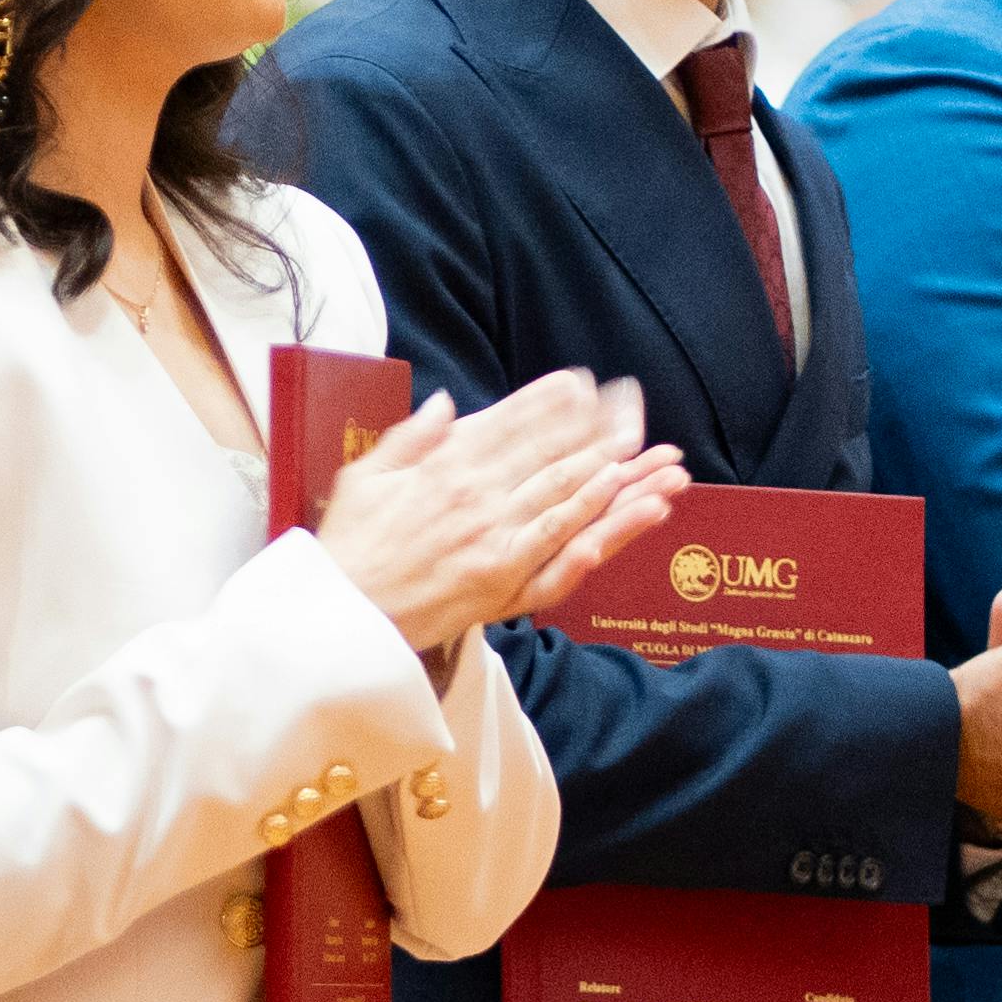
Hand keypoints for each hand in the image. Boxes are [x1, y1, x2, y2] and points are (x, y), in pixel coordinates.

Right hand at [309, 368, 682, 653]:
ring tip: (662, 457)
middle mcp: (479, 496)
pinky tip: (636, 511)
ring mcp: (498, 540)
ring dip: (622, 475)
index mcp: (446, 465)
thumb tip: (446, 403)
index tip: (585, 383)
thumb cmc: (349, 548)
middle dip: (602, 429)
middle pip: (554, 454)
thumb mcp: (366, 476)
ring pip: (571, 497)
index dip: (552, 400)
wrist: (340, 618)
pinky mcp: (507, 582)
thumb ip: (411, 437)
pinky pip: (566, 552)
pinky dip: (605, 529)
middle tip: (638, 408)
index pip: (512, 421)